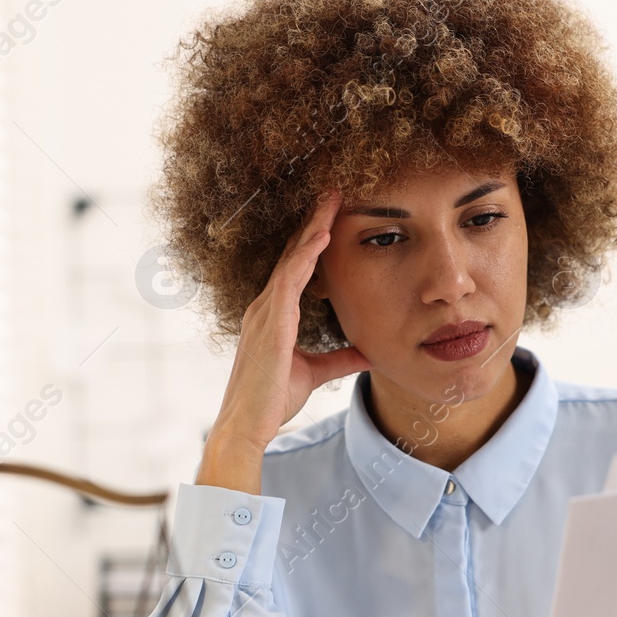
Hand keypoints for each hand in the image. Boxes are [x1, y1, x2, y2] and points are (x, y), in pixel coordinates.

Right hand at [198, 189, 371, 493]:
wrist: (248, 426)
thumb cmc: (271, 400)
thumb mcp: (314, 373)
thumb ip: (339, 359)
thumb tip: (368, 353)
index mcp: (273, 315)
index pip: (296, 268)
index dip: (312, 240)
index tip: (331, 215)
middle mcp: (265, 307)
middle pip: (293, 254)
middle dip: (313, 221)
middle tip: (333, 191)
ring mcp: (265, 312)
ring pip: (292, 260)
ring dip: (312, 228)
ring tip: (331, 200)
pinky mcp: (270, 324)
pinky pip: (289, 280)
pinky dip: (306, 256)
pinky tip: (322, 236)